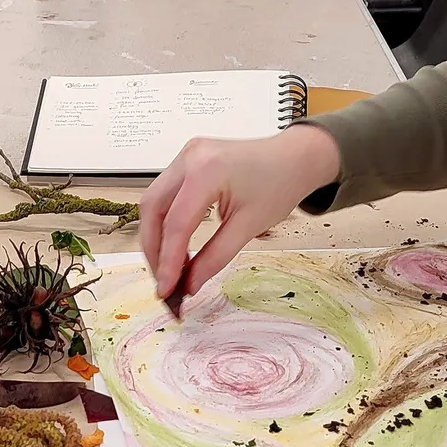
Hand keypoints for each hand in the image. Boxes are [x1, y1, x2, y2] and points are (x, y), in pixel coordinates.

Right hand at [139, 125, 340, 299]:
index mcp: (207, 170)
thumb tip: (190, 283)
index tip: (167, 289)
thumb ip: (215, 257)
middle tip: (164, 281)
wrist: (293, 158)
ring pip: (153, 202)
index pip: (176, 223)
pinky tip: (175, 245)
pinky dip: (165, 223)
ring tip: (168, 267)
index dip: (168, 261)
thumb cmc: (279, 183)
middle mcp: (190, 158)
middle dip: (154, 249)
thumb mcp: (249, 226)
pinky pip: (164, 195)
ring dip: (156, 237)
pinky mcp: (186, 162)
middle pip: (153, 209)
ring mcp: (185, 157)